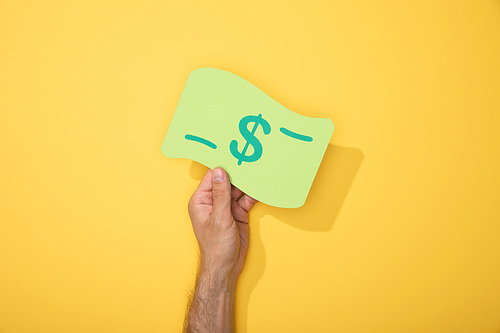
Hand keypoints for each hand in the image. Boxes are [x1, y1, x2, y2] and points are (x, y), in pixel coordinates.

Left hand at [188, 167, 257, 281]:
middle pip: (227, 181)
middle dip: (239, 174)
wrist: (226, 268)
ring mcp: (226, 207)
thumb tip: (219, 171)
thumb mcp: (219, 218)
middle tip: (251, 162)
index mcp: (201, 201)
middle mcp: (213, 202)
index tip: (235, 156)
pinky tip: (261, 187)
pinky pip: (246, 199)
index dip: (224, 167)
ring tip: (259, 172)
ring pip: (238, 189)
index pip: (212, 177)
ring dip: (248, 183)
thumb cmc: (216, 247)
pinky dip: (253, 194)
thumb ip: (221, 194)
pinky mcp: (237, 213)